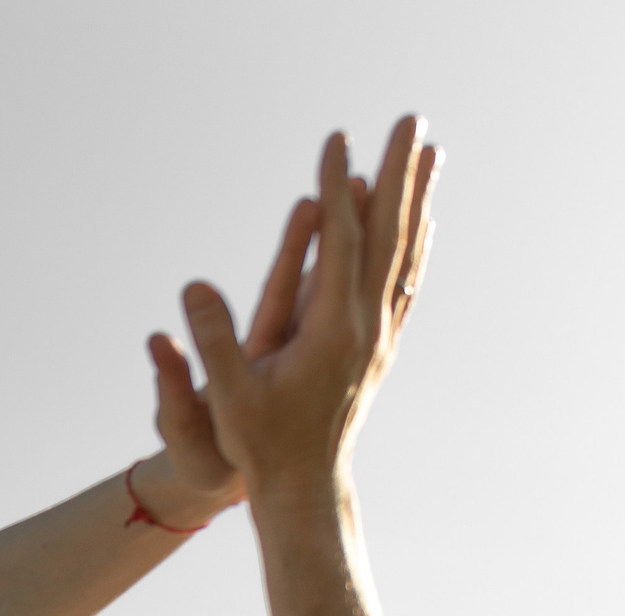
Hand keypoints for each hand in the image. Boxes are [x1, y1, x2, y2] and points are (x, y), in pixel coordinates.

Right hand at [165, 116, 439, 506]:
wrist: (305, 488)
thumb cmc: (260, 445)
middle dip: (398, 172)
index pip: (340, 242)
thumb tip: (193, 288)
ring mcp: (378, 335)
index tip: (338, 137)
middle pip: (389, 234)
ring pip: (405, 253)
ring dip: (416, 199)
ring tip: (431, 152)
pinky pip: (404, 281)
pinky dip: (414, 243)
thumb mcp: (226, 398)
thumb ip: (213, 341)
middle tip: (412, 118)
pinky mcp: (378, 345)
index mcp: (331, 331)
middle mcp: (366, 326)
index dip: (336, 186)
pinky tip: (422, 224)